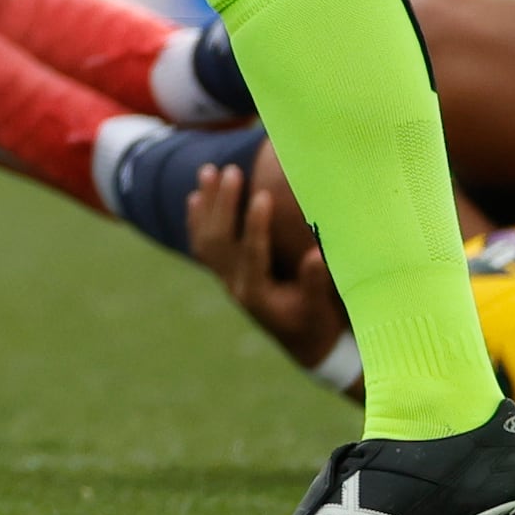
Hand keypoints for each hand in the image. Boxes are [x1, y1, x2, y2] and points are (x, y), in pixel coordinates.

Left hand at [185, 160, 345, 361]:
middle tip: (232, 170)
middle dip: (224, 204)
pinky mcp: (226, 275)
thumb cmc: (316, 323)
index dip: (256, 225)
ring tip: (209, 170)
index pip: (252, 254)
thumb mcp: (319, 308)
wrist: (303, 345)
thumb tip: (317, 255)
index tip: (263, 195)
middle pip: (220, 242)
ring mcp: (227, 280)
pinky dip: (197, 220)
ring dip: (207, 204)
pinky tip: (196, 196)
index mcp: (258, 295)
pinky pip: (203, 247)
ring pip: (206, 241)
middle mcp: (235, 287)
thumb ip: (314, 282)